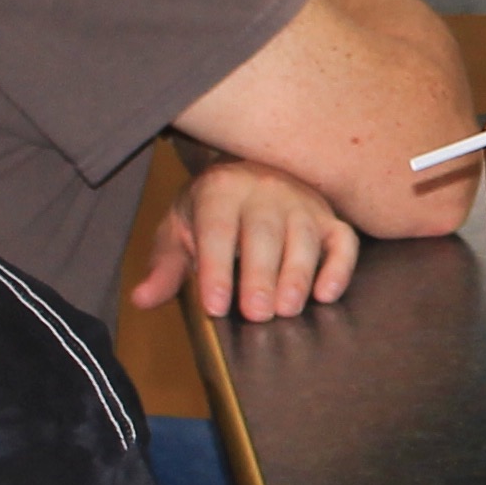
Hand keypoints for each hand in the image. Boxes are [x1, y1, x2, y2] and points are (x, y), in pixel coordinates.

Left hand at [132, 160, 362, 325]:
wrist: (250, 170)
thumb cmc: (212, 210)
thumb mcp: (180, 229)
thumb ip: (166, 266)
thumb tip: (142, 299)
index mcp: (220, 191)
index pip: (218, 229)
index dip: (216, 267)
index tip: (214, 305)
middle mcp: (264, 191)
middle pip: (265, 233)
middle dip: (261, 276)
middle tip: (257, 314)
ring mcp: (301, 203)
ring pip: (305, 237)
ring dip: (298, 275)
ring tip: (288, 308)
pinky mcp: (329, 218)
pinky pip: (342, 240)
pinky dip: (339, 267)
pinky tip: (326, 293)